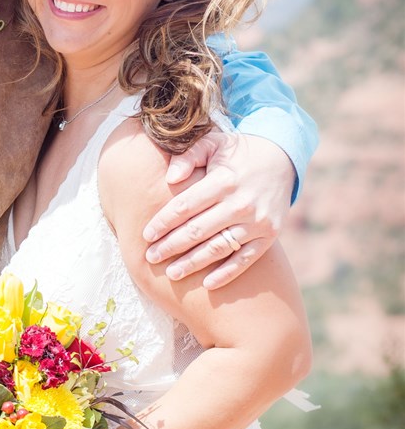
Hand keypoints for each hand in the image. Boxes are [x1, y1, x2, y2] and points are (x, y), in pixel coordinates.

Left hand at [142, 132, 295, 288]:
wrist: (281, 159)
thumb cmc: (236, 153)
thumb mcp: (213, 144)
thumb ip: (189, 156)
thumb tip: (170, 177)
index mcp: (224, 180)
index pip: (186, 205)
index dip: (163, 222)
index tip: (146, 235)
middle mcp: (241, 203)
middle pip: (198, 230)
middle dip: (171, 246)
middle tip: (150, 257)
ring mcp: (257, 222)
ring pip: (219, 248)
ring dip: (193, 263)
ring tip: (171, 273)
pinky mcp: (269, 235)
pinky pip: (246, 259)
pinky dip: (227, 274)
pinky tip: (207, 285)